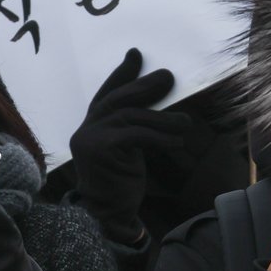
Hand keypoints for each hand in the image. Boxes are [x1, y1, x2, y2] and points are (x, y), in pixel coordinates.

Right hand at [70, 48, 189, 241]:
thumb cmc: (120, 184)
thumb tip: (158, 101)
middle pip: (117, 99)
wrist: (107, 216)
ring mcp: (90, 139)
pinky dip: (158, 137)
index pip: (106, 94)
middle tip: (168, 77)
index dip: (121, 74)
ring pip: (130, 116)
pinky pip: (134, 135)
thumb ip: (133, 127)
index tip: (135, 54)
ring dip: (161, 118)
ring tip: (185, 123)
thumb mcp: (127, 150)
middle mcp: (85, 129)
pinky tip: (176, 142)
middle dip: (144, 86)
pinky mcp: (100, 149)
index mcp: (90, 127)